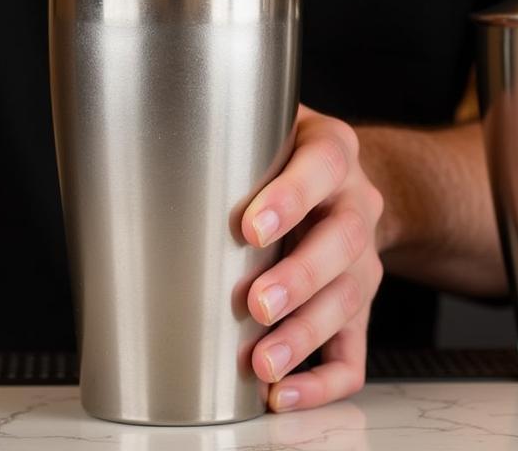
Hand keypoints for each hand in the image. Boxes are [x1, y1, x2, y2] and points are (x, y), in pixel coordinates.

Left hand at [242, 105, 382, 411]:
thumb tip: (153, 149)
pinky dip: (322, 380)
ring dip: (305, 334)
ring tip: (263, 362)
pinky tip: (284, 391)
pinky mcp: (361, 307)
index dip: (290, 198)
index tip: (250, 227)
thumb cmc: (284, 155)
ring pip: (349, 298)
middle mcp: (356, 203)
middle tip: (256, 303)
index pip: (322, 166)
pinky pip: (355, 350)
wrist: (340, 181)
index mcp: (332, 150)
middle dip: (299, 277)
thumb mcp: (266, 126)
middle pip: (342, 241)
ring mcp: (364, 257)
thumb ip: (228, 132)